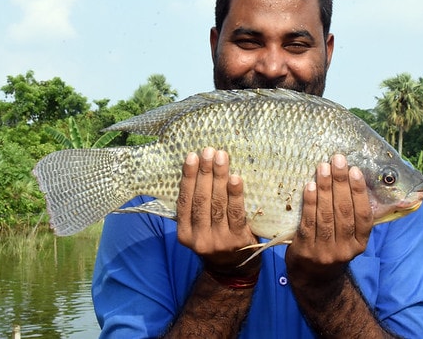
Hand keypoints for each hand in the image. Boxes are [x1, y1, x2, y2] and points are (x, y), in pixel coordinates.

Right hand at [176, 147, 259, 275]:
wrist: (233, 270)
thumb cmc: (215, 240)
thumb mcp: (198, 230)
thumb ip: (195, 208)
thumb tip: (198, 171)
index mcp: (184, 234)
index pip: (184, 201)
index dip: (188, 178)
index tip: (191, 157)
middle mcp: (199, 238)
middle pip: (201, 200)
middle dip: (205, 173)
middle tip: (209, 151)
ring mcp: (219, 240)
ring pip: (217, 204)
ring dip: (219, 177)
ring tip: (221, 157)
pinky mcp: (238, 240)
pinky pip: (236, 213)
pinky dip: (235, 194)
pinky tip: (235, 178)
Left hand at [285, 154, 372, 281]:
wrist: (313, 278)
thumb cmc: (333, 247)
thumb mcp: (349, 238)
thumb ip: (353, 215)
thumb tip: (354, 178)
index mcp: (360, 243)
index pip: (363, 215)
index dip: (359, 192)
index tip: (355, 170)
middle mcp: (345, 249)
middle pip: (344, 211)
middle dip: (341, 183)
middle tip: (337, 160)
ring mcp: (325, 251)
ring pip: (326, 215)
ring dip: (324, 188)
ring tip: (322, 168)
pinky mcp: (306, 250)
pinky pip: (308, 222)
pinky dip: (310, 203)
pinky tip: (309, 186)